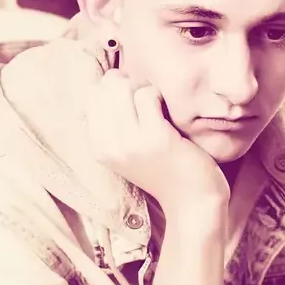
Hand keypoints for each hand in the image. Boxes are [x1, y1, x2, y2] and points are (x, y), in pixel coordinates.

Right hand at [87, 71, 228, 222]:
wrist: (193, 202)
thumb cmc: (165, 171)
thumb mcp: (128, 151)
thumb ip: (113, 124)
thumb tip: (105, 83)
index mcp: (98, 147)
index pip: (91, 97)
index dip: (113, 88)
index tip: (132, 99)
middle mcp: (108, 145)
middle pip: (105, 88)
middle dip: (129, 83)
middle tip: (148, 98)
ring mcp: (130, 142)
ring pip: (124, 88)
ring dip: (145, 88)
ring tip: (158, 105)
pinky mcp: (156, 137)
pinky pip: (147, 95)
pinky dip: (159, 94)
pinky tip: (168, 111)